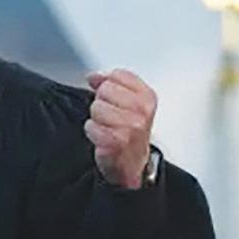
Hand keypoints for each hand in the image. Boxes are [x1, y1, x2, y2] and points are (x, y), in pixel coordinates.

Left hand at [84, 69, 156, 189]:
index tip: (114, 98)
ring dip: (97, 119)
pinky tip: (103, 137)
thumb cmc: (130, 131)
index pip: (118, 75)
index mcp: (147, 97)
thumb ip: (111, 83)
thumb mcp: (128, 102)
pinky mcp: (117, 141)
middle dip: (103, 102)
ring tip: (108, 127)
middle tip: (111, 116)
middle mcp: (142, 110)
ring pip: (96, 107)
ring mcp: (131, 126)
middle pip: (105, 90)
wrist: (132, 162)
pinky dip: (93, 132)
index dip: (108, 85)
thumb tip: (94, 76)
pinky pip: (91, 126)